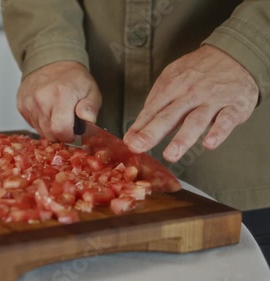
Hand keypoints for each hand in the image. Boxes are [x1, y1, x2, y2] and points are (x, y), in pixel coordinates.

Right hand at [17, 61, 101, 141]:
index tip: (73, 132)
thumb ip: (91, 107)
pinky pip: (31, 124)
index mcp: (61, 94)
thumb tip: (88, 119)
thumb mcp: (91, 90)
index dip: (69, 136)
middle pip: (49, 133)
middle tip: (67, 122)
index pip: (60, 130)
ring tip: (57, 114)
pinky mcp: (21, 104)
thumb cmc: (73, 79)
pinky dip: (40, 122)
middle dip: (60, 133)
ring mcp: (29, 102)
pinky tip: (47, 111)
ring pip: (40, 130)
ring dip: (50, 128)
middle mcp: (41, 98)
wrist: (52, 62)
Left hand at [123, 45, 258, 161]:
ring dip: (183, 138)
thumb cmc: (199, 71)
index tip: (129, 142)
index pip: (152, 110)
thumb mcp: (172, 77)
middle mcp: (190, 94)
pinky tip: (209, 144)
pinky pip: (226, 120)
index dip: (139, 127)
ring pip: (196, 120)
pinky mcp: (234, 106)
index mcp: (172, 87)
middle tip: (138, 147)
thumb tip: (138, 126)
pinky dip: (218, 132)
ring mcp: (212, 100)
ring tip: (171, 154)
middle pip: (169, 116)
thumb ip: (156, 101)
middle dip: (152, 133)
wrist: (235, 53)